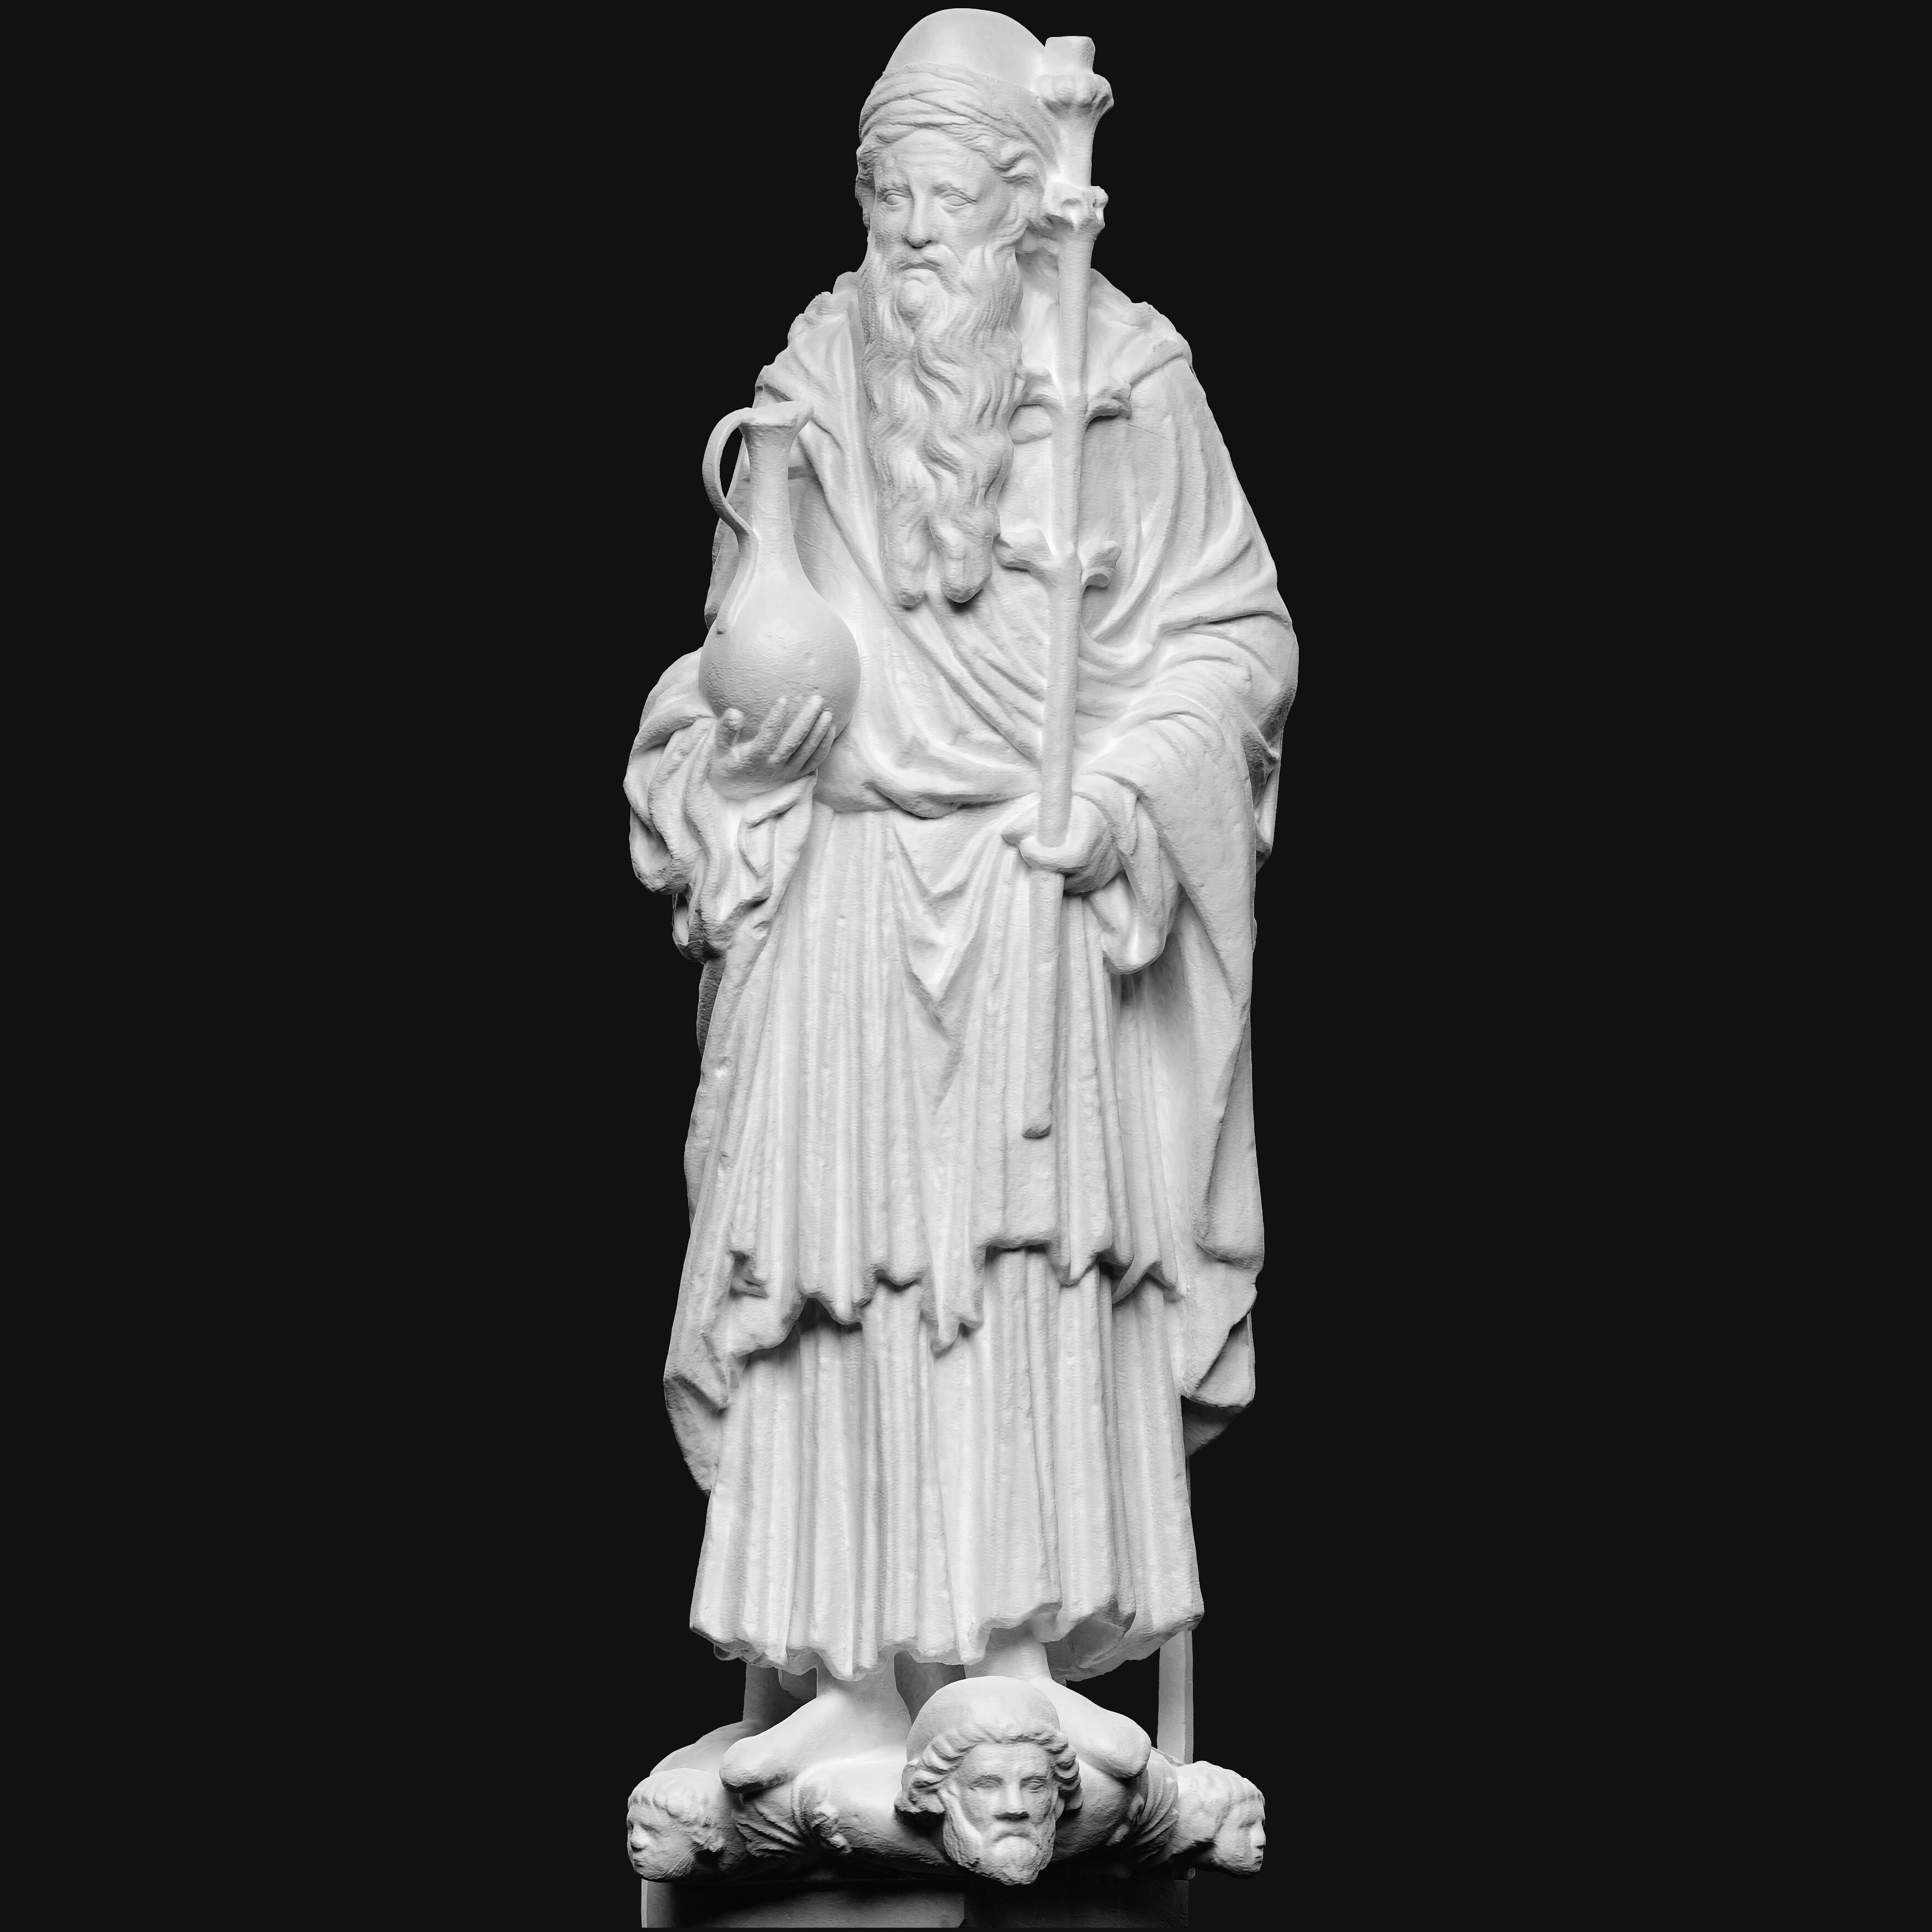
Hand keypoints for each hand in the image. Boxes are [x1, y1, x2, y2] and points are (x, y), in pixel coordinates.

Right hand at [710, 693, 837, 799]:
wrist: (735, 791)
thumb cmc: (726, 763)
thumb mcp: (717, 749)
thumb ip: (724, 730)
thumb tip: (736, 713)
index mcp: (754, 758)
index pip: (767, 737)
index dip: (775, 719)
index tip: (784, 698)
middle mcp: (773, 767)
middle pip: (793, 742)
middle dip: (806, 720)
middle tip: (817, 698)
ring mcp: (787, 773)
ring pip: (807, 752)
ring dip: (819, 732)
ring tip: (827, 712)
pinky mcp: (796, 776)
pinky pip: (814, 762)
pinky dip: (823, 747)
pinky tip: (830, 728)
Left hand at [1002, 794, 1120, 894]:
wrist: (1108, 814)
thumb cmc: (1078, 808)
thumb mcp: (1054, 806)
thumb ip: (1028, 820)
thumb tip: (1008, 836)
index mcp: (1088, 836)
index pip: (1062, 859)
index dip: (1039, 857)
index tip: (1026, 845)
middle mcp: (1097, 857)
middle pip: (1063, 876)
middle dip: (1043, 867)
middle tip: (1034, 853)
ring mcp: (1101, 871)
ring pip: (1070, 885)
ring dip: (1055, 876)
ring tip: (1049, 857)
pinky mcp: (1103, 879)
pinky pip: (1080, 888)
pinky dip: (1068, 881)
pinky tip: (1063, 867)